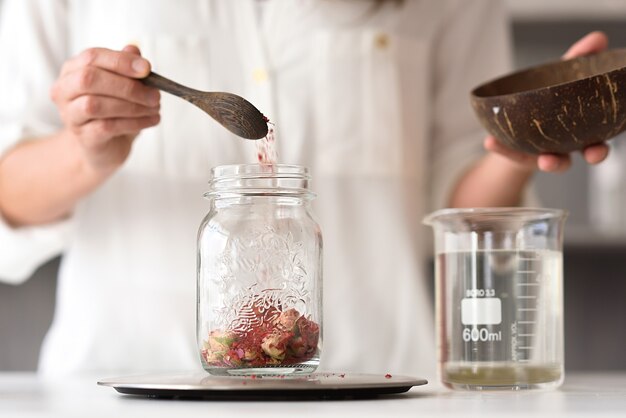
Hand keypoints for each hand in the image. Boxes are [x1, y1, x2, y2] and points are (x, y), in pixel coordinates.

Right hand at [50, 45, 159, 173]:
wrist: (105, 146)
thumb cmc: (114, 111)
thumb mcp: (123, 85)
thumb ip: (126, 67)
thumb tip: (134, 50)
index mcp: (73, 70)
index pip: (92, 57)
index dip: (120, 61)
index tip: (147, 69)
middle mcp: (65, 90)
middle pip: (89, 79)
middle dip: (127, 86)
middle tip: (155, 95)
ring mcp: (70, 114)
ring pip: (96, 104)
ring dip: (132, 106)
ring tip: (155, 109)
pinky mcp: (83, 137)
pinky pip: (106, 127)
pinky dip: (133, 123)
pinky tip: (151, 120)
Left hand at [485, 31, 609, 172]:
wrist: (523, 121)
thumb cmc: (549, 99)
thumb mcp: (562, 76)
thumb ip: (579, 59)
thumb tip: (598, 38)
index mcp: (582, 132)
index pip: (597, 142)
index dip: (599, 149)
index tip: (597, 148)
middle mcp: (567, 147)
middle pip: (581, 157)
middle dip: (587, 157)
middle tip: (588, 155)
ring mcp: (543, 152)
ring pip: (552, 162)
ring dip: (550, 162)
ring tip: (543, 161)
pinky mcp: (519, 154)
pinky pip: (510, 153)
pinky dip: (500, 148)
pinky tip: (489, 142)